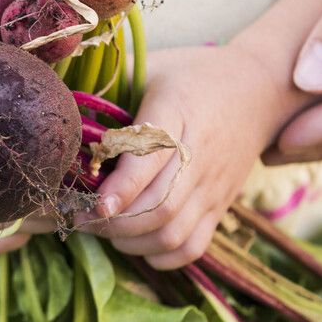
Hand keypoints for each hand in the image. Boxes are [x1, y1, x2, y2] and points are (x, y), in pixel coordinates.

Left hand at [82, 45, 282, 268]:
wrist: (262, 88)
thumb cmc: (193, 75)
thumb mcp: (152, 65)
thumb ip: (110, 82)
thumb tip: (58, 98)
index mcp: (177, 113)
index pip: (151, 158)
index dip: (121, 188)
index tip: (94, 203)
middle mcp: (199, 155)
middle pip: (159, 206)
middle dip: (112, 222)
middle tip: (80, 217)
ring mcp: (212, 186)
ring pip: (172, 233)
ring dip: (131, 242)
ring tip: (105, 229)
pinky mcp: (220, 205)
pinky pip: (193, 247)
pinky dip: (160, 256)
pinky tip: (138, 243)